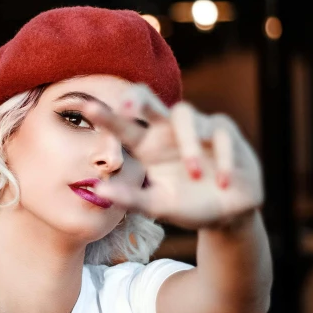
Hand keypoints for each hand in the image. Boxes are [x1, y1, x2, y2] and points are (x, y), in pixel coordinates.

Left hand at [80, 84, 263, 230]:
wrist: (228, 214)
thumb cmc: (188, 205)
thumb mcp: (158, 205)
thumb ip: (130, 198)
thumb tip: (98, 190)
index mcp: (147, 145)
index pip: (123, 125)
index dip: (106, 115)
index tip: (84, 106)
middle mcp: (168, 131)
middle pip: (151, 101)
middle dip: (139, 98)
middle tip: (129, 105)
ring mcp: (197, 127)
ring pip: (187, 117)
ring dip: (189, 144)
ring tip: (195, 173)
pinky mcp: (225, 132)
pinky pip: (221, 134)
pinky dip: (222, 159)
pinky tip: (224, 182)